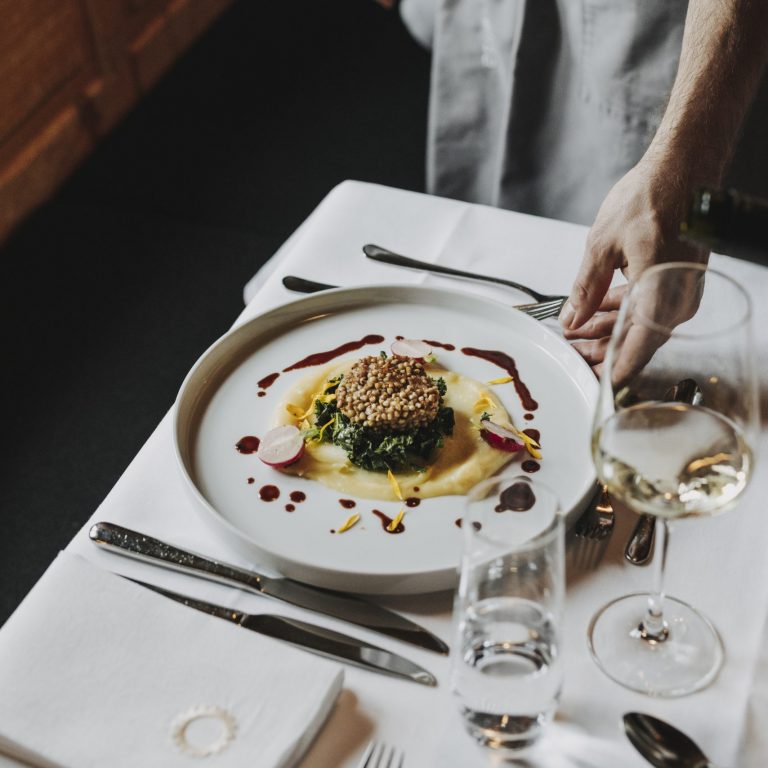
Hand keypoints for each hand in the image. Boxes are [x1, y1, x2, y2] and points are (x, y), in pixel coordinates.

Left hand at [559, 154, 706, 374]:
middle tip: (568, 355)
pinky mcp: (676, 282)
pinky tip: (591, 313)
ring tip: (572, 335)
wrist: (684, 167)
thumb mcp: (601, 245)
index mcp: (660, 294)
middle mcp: (677, 299)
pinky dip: (618, 312)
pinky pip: (645, 308)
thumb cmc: (650, 197)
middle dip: (599, 351)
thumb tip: (570, 321)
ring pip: (638, 326)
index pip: (636, 350)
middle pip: (635, 342)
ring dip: (605, 331)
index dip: (612, 372)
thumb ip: (584, 289)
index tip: (592, 387)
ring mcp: (680, 292)